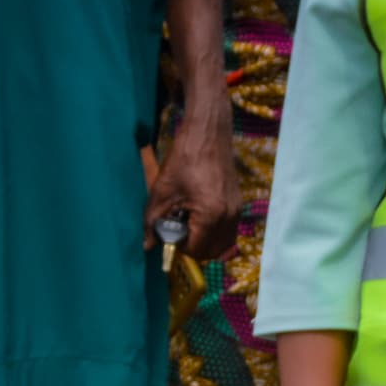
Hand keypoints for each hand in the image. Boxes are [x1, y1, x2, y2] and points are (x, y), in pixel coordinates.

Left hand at [144, 119, 239, 262]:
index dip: (180, 247)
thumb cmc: (183, 159)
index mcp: (211, 216)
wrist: (207, 133)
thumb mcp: (162, 192)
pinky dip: (216, 233)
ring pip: (224, 244)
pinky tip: (201, 218)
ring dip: (206, 242)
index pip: (196, 250)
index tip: (170, 232)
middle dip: (194, 248)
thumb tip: (147, 246)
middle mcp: (229, 218)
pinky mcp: (238, 205)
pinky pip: (229, 232)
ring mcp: (237, 211)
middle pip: (213, 252)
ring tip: (190, 224)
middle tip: (179, 231)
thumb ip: (152, 222)